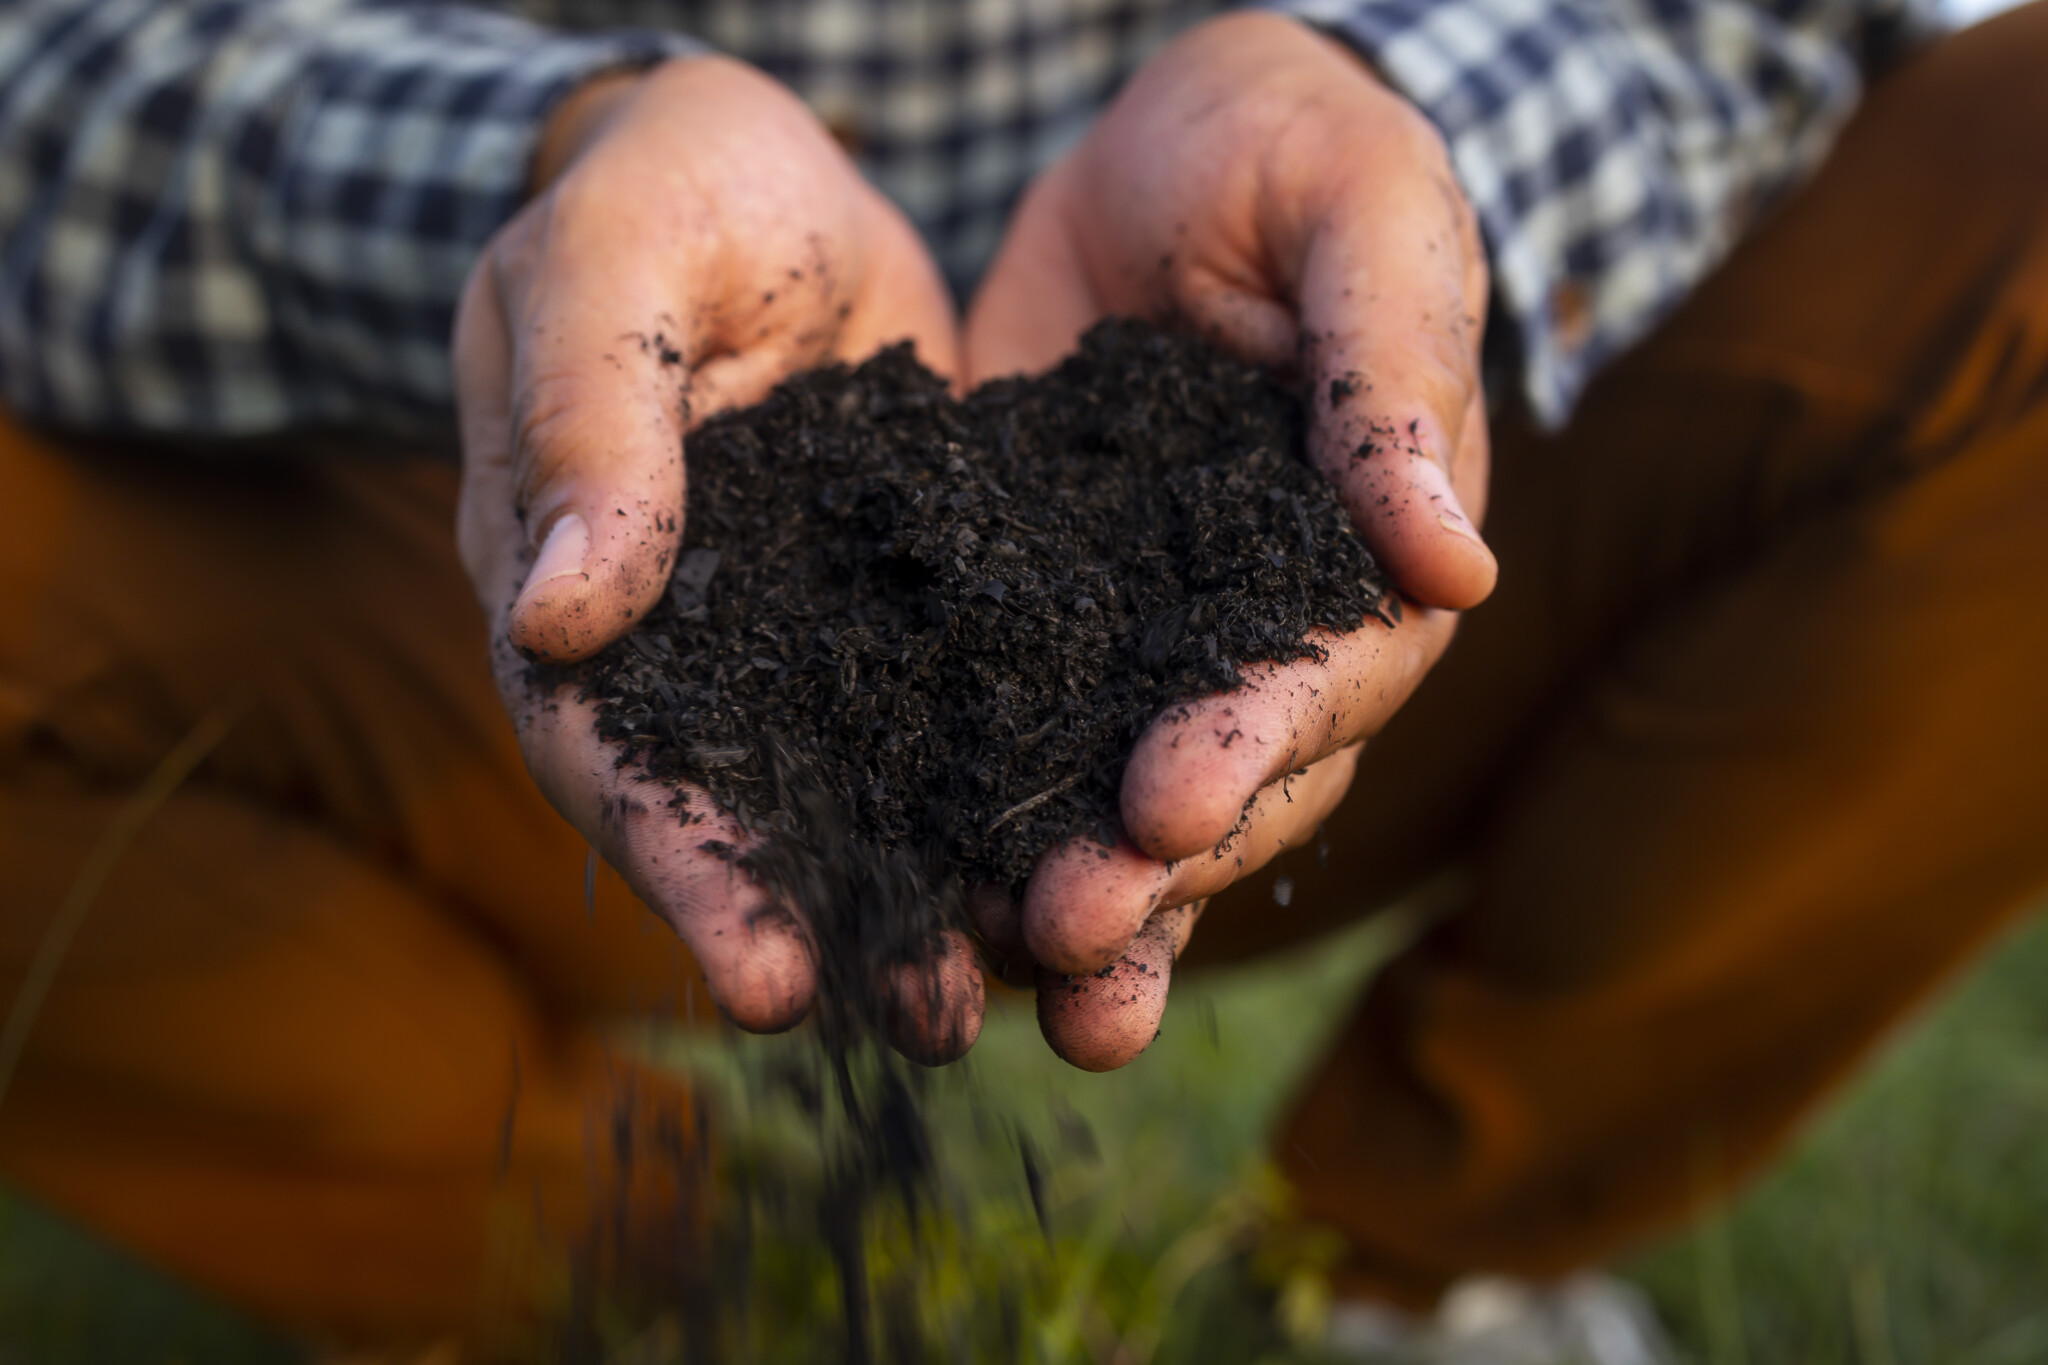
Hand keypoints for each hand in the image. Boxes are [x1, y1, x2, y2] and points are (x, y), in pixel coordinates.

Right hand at [454, 57, 982, 1060]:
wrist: (763, 168)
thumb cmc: (655, 193)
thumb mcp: (605, 268)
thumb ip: (587, 422)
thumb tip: (561, 616)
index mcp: (571, 586)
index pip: (610, 755)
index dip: (684, 868)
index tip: (766, 975)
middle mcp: (687, 643)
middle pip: (747, 810)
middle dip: (833, 921)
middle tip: (935, 1020)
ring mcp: (802, 632)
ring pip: (863, 781)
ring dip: (936, 885)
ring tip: (1036, 981)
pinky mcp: (907, 599)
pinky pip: (956, 701)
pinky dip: (1010, 773)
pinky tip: (1095, 835)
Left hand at [965, 12, 1495, 1068]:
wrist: (1172, 137)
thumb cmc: (1302, 154)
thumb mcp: (1364, 219)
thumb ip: (1393, 375)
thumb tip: (1458, 564)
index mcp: (1362, 557)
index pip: (1322, 676)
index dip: (1253, 745)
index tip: (1173, 804)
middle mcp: (1260, 633)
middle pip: (1225, 783)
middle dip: (1155, 870)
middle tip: (1065, 938)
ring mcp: (1147, 641)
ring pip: (1125, 804)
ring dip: (1082, 906)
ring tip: (1009, 993)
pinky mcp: (1039, 622)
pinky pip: (1011, 735)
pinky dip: (974, 821)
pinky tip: (919, 904)